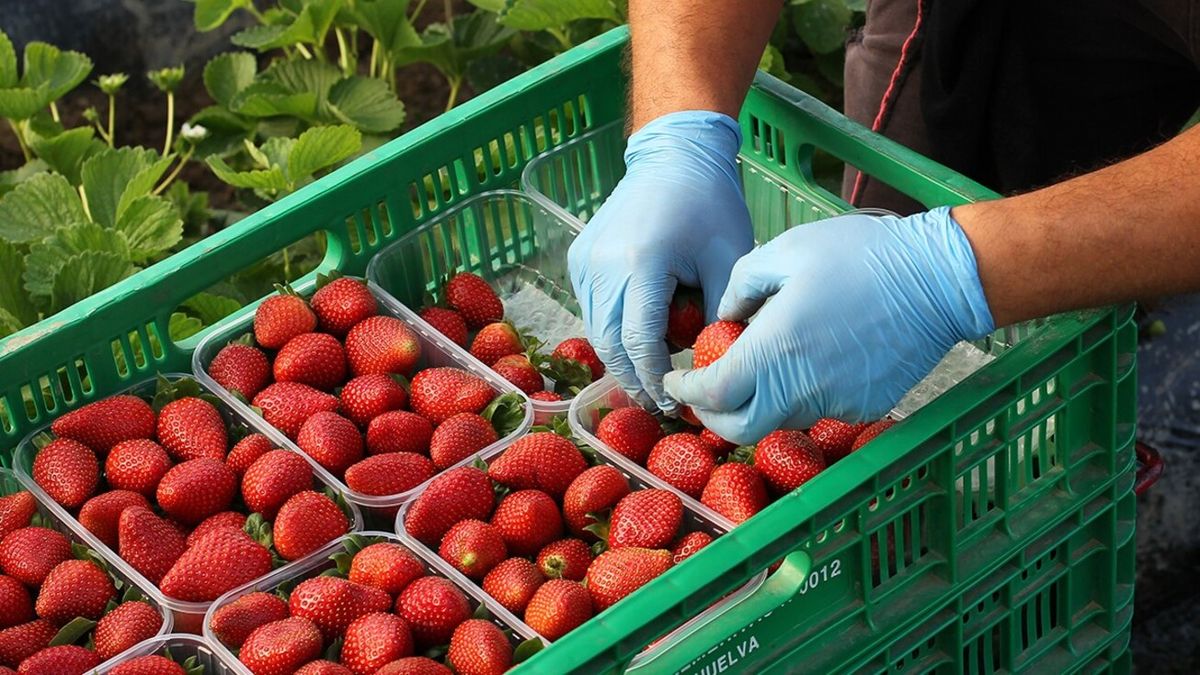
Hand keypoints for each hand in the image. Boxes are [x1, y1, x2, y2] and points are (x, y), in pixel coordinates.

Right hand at [567, 111, 753, 411]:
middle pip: (610, 343)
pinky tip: (639, 336)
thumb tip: (711, 366)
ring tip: (649, 378)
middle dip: (633, 379)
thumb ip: (717, 315)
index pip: (640, 342)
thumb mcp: (728, 261)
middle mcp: (602, 265)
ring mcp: (584, 261)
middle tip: (657, 404)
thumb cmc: (710, 204)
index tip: (672, 403)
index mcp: (641, 263)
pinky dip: (613, 328)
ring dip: (621, 357)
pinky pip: (593, 309)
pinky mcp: (578, 259)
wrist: (673, 156)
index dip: (654, 379)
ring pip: (596, 330)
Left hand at [662, 207, 994, 443]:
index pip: (713, 392)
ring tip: (758, 366)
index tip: (676, 377)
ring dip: (758, 402)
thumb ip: (741, 286)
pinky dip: (800, 393)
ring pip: (780, 418)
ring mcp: (837, 402)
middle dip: (713, 415)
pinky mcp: (865, 406)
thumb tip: (723, 319)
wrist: (939, 278)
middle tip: (705, 390)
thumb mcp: (786, 250)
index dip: (686, 390)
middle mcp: (802, 387)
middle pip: (740, 428)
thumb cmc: (860, 254)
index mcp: (775, 349)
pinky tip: (808, 360)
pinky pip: (819, 409)